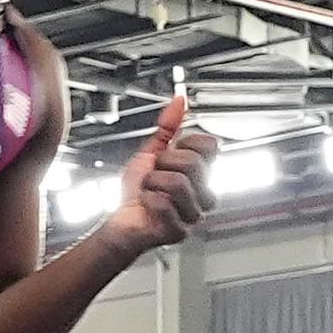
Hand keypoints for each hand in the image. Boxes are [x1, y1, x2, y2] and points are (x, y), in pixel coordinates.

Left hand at [101, 97, 216, 255]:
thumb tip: (179, 101)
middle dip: (163, 164)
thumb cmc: (137, 191)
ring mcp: (194, 213)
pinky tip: (148, 204)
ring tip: (150, 190)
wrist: (122, 220)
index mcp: (200, 173)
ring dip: (152, 182)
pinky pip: (164, 205)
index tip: (170, 153)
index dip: (184, 144)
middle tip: (155, 174)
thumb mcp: (152, 151)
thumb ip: (168, 126)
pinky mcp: (180, 230)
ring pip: (178, 183)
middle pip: (193, 163)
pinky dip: (147, 200)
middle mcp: (203, 193)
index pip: (210, 146)